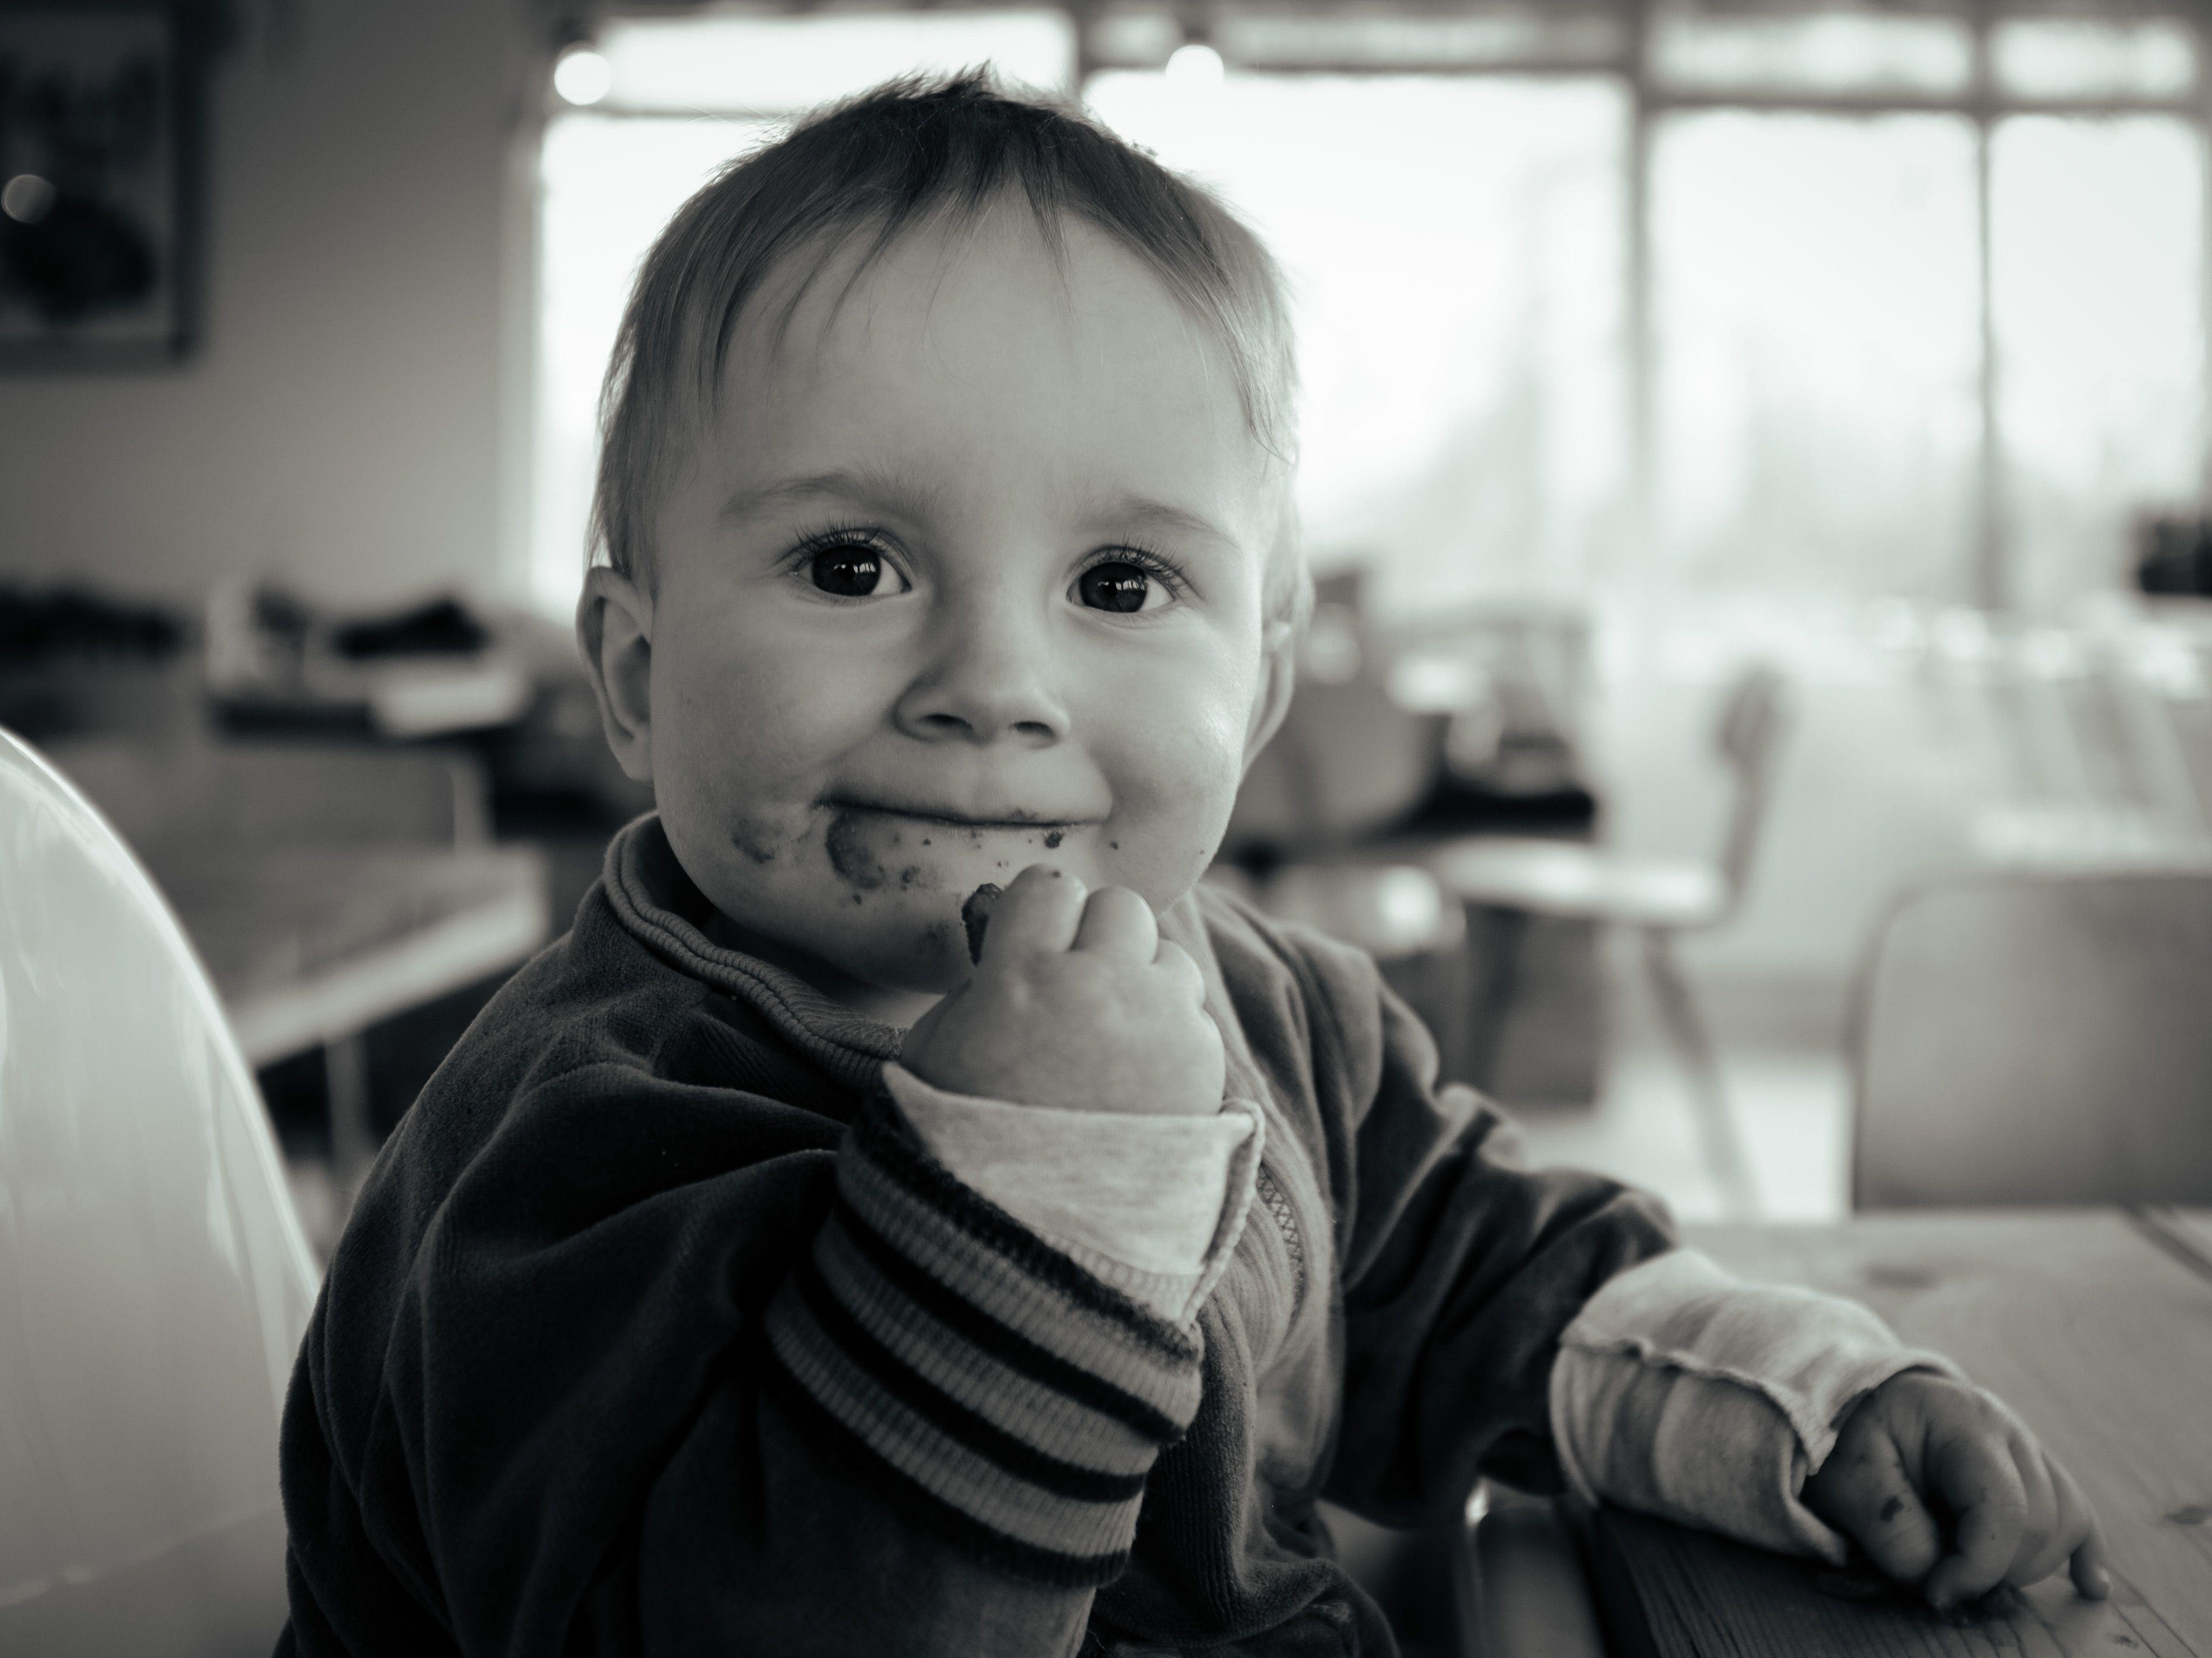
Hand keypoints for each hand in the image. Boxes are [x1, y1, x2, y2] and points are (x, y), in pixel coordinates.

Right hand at [900, 865, 1224, 1116]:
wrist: (1032, 1239)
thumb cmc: (961, 1145)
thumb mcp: (932, 1050)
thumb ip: (977, 985)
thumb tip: (1010, 952)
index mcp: (1019, 976)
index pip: (1049, 886)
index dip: (1041, 913)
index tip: (1033, 942)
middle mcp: (1098, 986)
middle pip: (1120, 908)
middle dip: (1098, 940)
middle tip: (1074, 990)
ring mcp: (1158, 1024)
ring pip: (1169, 957)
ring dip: (1143, 984)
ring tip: (1110, 1040)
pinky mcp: (1203, 1065)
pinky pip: (1196, 1016)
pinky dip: (1172, 1036)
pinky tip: (1137, 1080)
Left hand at [1803, 1370, 2110, 1609]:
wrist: (1849, 1403)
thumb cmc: (1846, 1441)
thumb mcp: (1847, 1481)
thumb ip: (1894, 1533)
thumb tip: (1942, 1583)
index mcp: (1959, 1419)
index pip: (2002, 1508)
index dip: (1976, 1567)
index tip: (1934, 1593)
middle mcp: (2006, 1427)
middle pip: (2039, 1522)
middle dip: (1993, 1568)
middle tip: (1940, 1578)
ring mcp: (2026, 1445)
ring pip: (2064, 1522)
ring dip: (2024, 1564)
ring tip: (1970, 1568)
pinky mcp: (2034, 1468)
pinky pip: (2079, 1511)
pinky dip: (2084, 1551)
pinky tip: (2091, 1587)